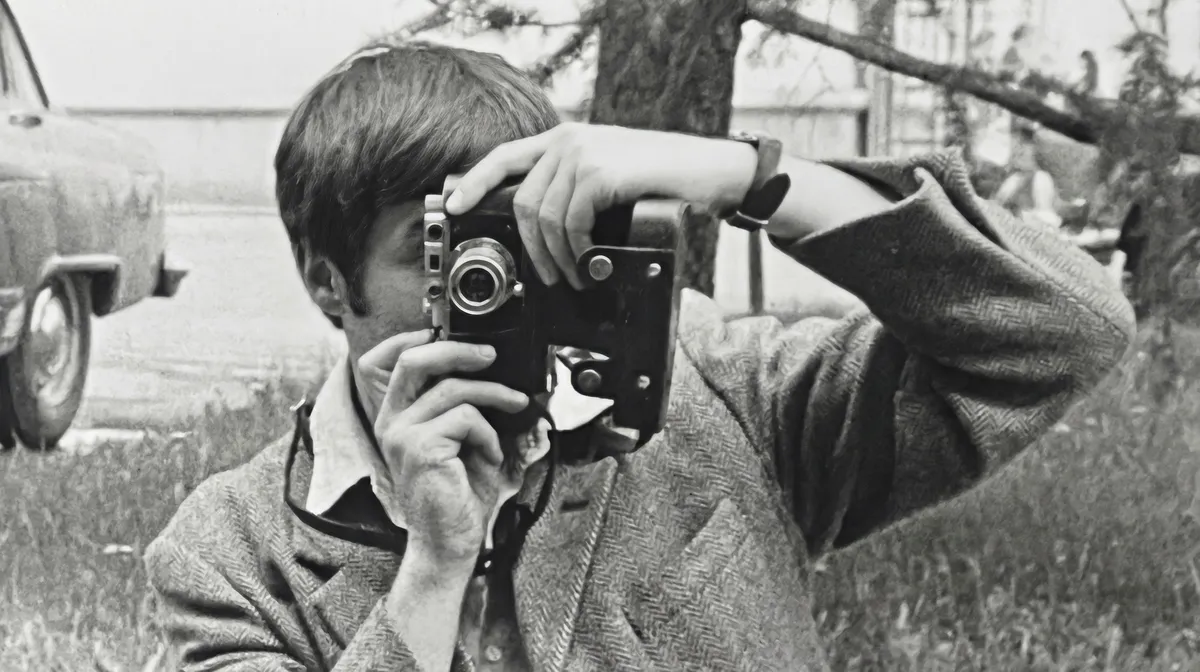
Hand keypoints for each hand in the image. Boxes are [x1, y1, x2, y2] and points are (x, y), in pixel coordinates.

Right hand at [357, 331, 539, 567]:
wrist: (451, 541)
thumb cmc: (459, 493)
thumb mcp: (464, 439)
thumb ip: (467, 404)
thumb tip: (499, 370)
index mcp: (397, 416)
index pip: (383, 361)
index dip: (412, 337)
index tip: (444, 332)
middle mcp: (391, 422)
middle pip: (412, 359)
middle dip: (457, 349)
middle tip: (491, 355)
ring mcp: (401, 434)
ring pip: (452, 388)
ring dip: (494, 395)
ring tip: (515, 407)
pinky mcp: (420, 448)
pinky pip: (465, 418)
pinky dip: (489, 432)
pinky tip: (491, 454)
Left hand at [443, 123, 755, 288]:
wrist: (710, 172)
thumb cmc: (662, 182)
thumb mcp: (609, 175)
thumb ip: (574, 187)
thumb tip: (540, 226)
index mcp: (565, 139)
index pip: (503, 155)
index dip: (472, 182)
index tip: (452, 206)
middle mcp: (568, 140)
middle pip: (521, 200)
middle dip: (529, 248)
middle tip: (546, 276)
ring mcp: (583, 153)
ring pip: (542, 217)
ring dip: (554, 257)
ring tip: (572, 276)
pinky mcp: (600, 173)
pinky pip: (570, 222)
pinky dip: (575, 251)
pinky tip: (587, 263)